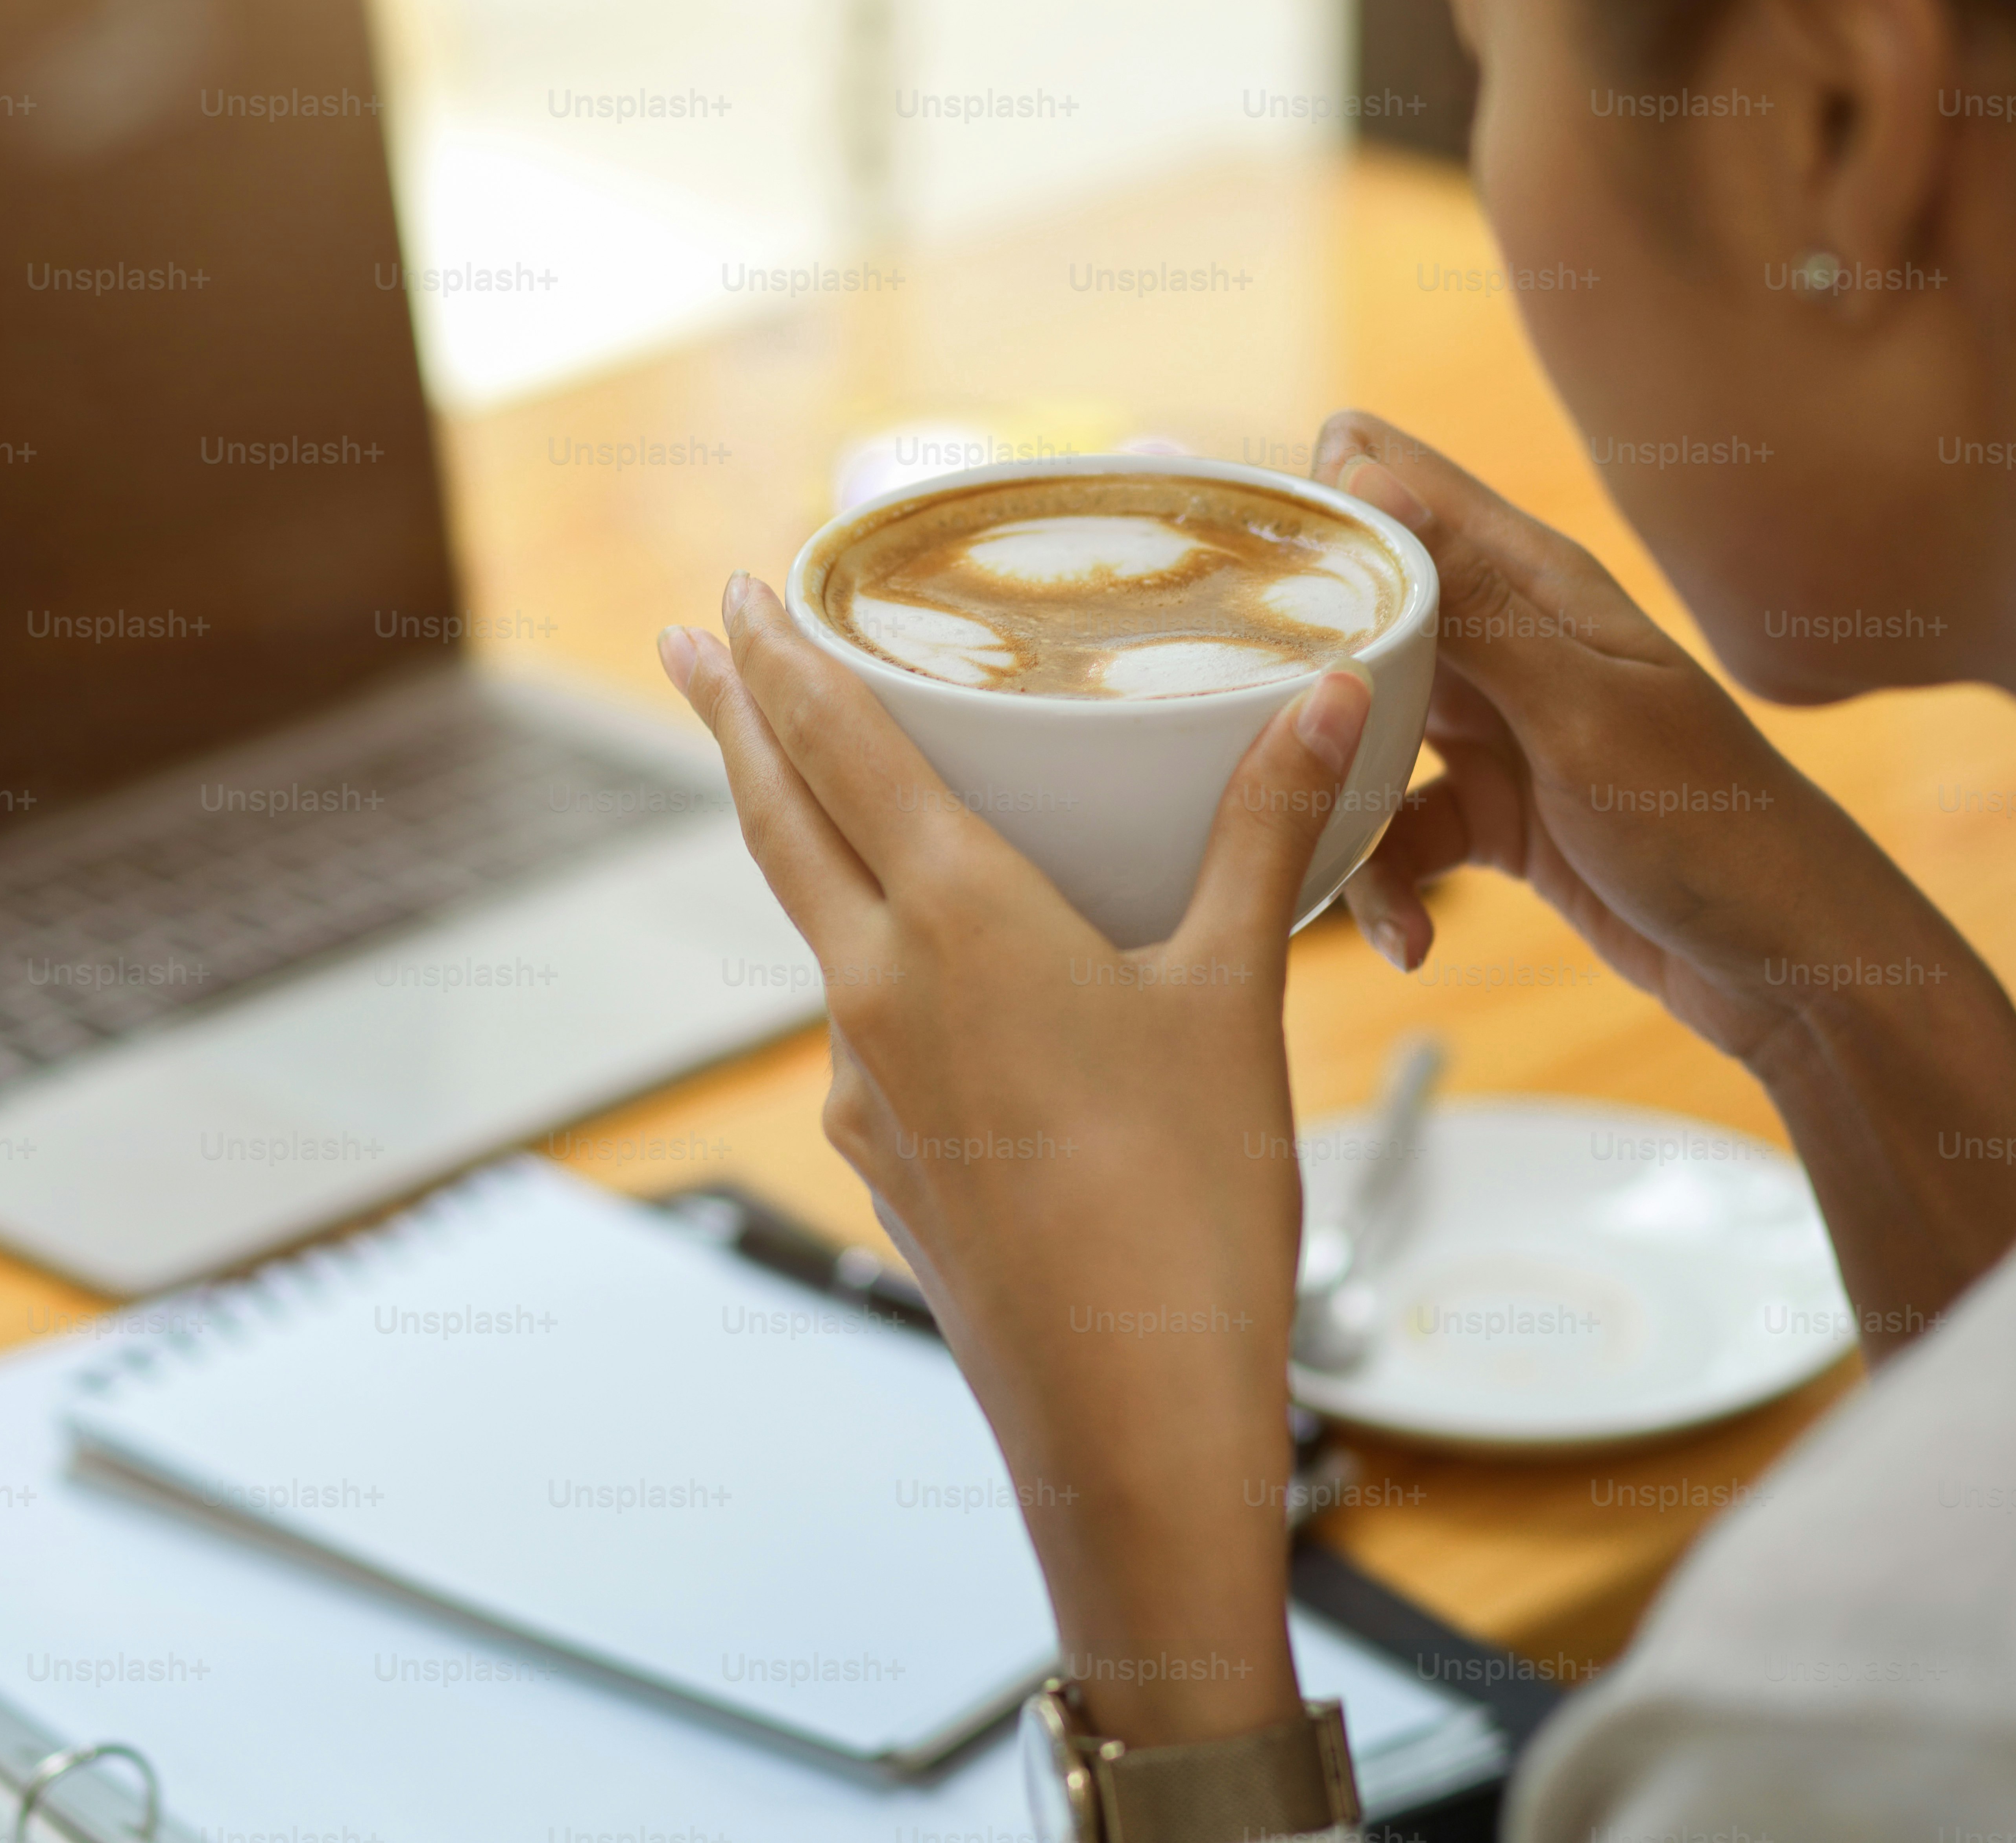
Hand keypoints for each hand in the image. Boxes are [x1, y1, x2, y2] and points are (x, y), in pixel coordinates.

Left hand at [659, 571, 1374, 1744]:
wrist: (1130, 1418)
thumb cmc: (1191, 1206)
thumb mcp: (1236, 996)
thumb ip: (1262, 834)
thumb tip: (1329, 699)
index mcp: (954, 922)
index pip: (832, 748)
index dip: (776, 660)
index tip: (727, 597)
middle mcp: (875, 990)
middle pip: (777, 820)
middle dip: (733, 720)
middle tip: (686, 645)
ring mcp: (859, 1082)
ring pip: (820, 928)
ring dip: (810, 847)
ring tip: (835, 798)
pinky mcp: (877, 1154)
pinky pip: (867, 1027)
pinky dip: (881, 969)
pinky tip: (941, 983)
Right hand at [1313, 413, 2015, 1340]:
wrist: (1798, 972)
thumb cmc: (1717, 829)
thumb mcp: (1583, 711)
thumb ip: (1473, 601)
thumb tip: (1359, 466)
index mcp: (1531, 579)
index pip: (1386, 478)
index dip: (1301, 503)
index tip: (1218, 566)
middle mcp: (1506, 637)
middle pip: (1356, 608)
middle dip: (1290, 662)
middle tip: (1229, 730)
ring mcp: (1498, 725)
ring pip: (1363, 729)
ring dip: (1336, 797)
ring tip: (1323, 863)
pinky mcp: (1494, 812)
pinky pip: (1401, 828)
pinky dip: (1392, 881)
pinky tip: (1412, 941)